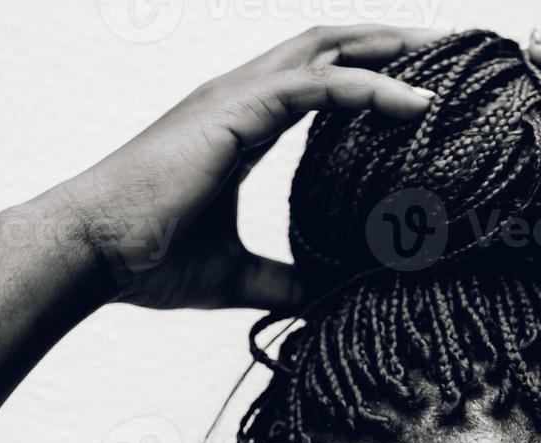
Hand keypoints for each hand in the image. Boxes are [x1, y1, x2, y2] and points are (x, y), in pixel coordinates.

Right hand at [42, 25, 439, 310]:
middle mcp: (240, 98)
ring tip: (445, 56)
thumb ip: (283, 281)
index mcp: (241, 124)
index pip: (319, 81)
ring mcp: (235, 98)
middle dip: (389, 43)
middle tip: (448, 50)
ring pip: (328, 50)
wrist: (92, 252)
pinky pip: (317, 86)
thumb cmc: (147, 260)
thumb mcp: (236, 276)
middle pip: (329, 47)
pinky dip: (369, 88)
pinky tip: (415, 103)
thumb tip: (325, 301)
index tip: (421, 89)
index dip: (369, 74)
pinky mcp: (235, 113)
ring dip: (390, 50)